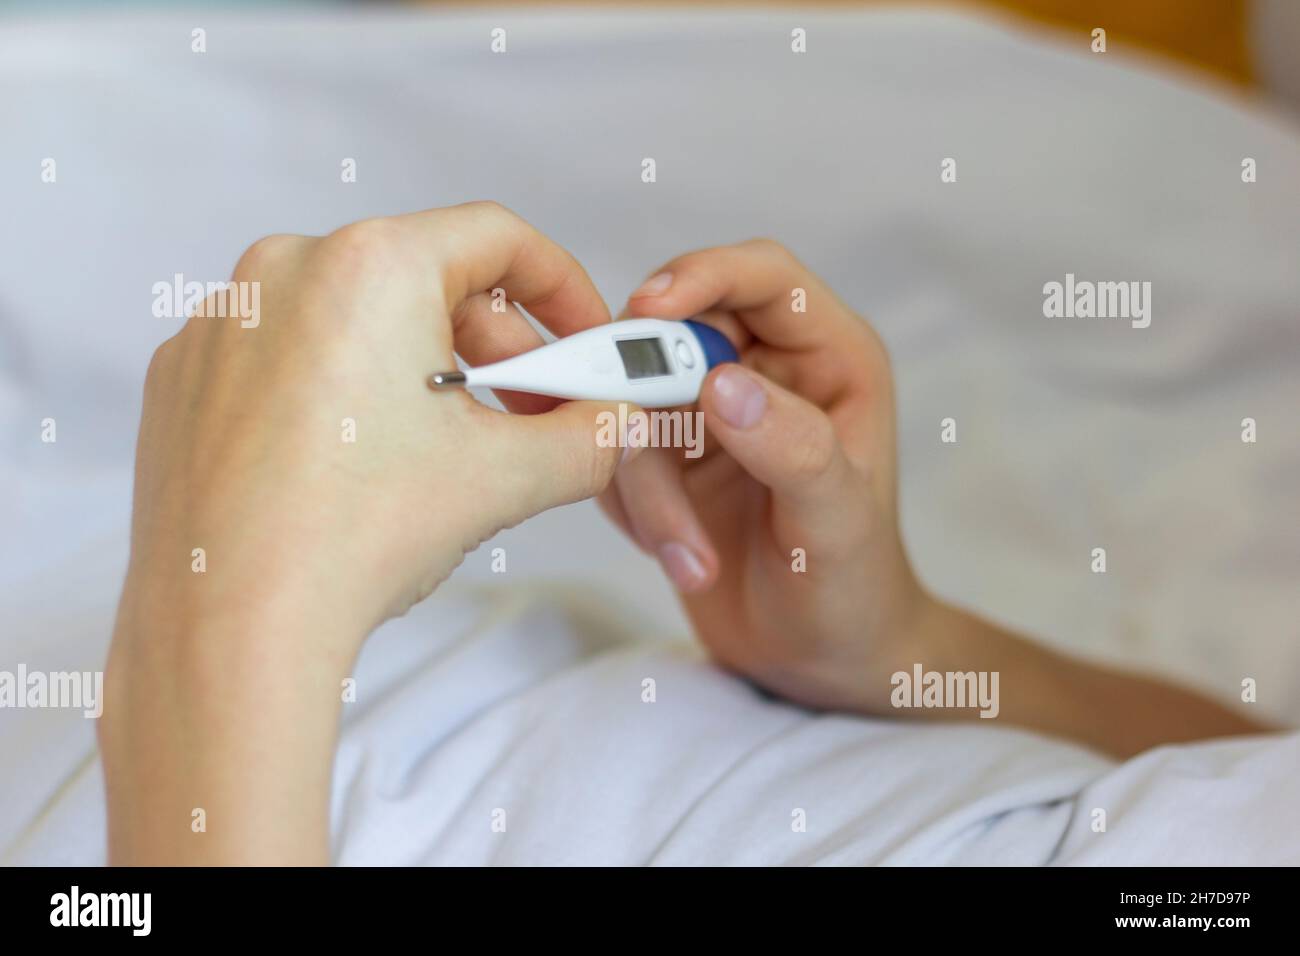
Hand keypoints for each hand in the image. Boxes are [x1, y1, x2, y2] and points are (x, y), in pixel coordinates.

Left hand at [102, 202, 633, 862]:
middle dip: (495, 348)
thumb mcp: (508, 478)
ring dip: (419, 371)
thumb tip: (622, 422)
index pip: (497, 238)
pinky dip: (340, 392)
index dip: (561, 287)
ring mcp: (226, 323)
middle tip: (531, 413)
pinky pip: (289, 357)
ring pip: (356, 320)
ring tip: (444, 451)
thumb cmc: (353, 538)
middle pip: (426, 281)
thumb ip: (593, 435)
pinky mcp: (186, 377)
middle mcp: (285, 271)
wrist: (231, 630)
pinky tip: (359, 466)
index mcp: (369, 266)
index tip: (581, 338)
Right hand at [601, 240, 925, 712]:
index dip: (703, 274)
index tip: (648, 308)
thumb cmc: (853, 590)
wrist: (817, 659)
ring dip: (645, 485)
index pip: (764, 276)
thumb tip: (721, 383)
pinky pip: (616, 449)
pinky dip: (629, 503)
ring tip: (687, 558)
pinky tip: (676, 552)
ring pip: (633, 401)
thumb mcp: (836, 524)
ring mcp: (710, 413)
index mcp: (828, 359)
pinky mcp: (668, 455)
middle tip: (643, 466)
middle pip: (675, 332)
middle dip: (648, 404)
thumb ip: (792, 448)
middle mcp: (766, 371)